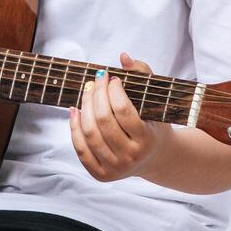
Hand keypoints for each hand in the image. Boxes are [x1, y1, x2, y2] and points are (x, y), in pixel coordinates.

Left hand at [69, 51, 171, 182]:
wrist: (155, 158)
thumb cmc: (153, 124)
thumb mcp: (155, 101)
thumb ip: (143, 73)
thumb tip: (123, 56)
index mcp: (147, 140)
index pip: (123, 110)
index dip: (113, 90)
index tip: (112, 78)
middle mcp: (131, 157)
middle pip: (103, 120)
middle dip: (96, 94)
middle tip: (95, 79)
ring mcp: (115, 168)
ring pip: (89, 133)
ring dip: (84, 106)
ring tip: (87, 91)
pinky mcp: (100, 174)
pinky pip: (80, 148)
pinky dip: (74, 127)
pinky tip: (76, 110)